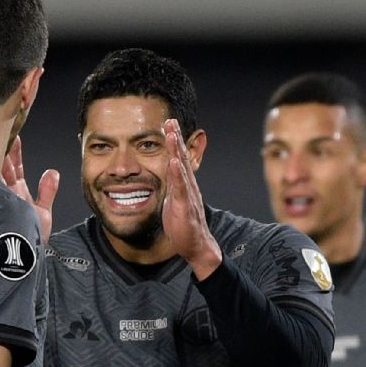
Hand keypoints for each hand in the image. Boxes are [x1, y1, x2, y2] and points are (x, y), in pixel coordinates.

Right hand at [2, 135, 58, 242]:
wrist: (25, 261)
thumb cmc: (32, 240)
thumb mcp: (42, 212)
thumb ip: (47, 192)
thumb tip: (52, 171)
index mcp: (16, 193)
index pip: (14, 168)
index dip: (15, 152)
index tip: (15, 135)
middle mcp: (6, 195)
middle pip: (2, 167)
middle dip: (0, 149)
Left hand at [160, 120, 219, 279]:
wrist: (196, 246)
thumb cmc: (184, 224)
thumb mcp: (175, 200)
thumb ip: (173, 185)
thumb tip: (169, 171)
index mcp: (184, 184)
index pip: (178, 159)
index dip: (174, 141)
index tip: (168, 123)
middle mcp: (189, 186)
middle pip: (181, 158)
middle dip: (175, 139)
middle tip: (170, 120)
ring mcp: (188, 196)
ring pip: (181, 169)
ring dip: (176, 151)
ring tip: (171, 134)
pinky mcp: (185, 207)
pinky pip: (181, 189)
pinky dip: (178, 175)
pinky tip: (174, 162)